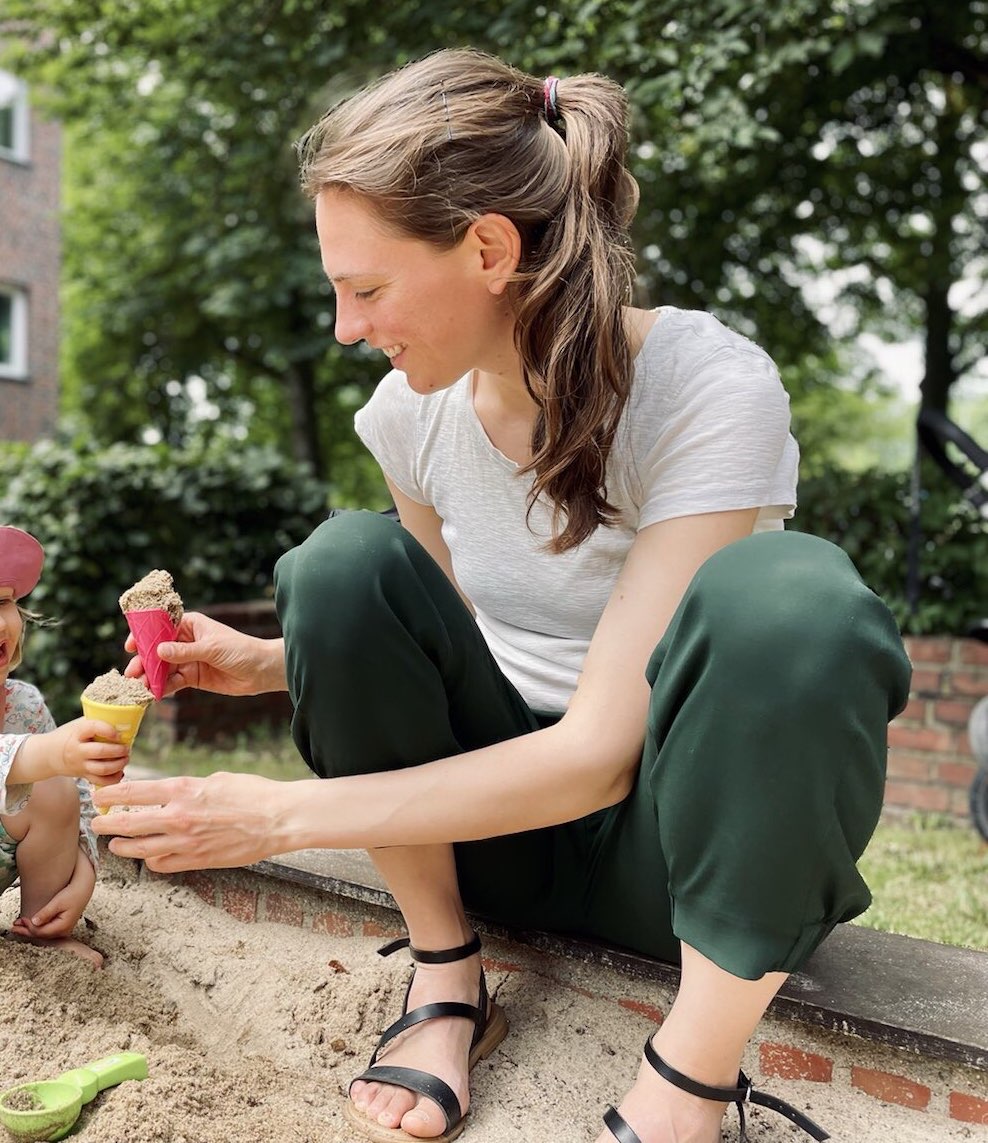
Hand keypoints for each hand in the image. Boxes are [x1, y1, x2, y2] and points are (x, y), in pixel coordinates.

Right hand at [11, 719, 129, 786]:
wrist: (48, 754)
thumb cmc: (69, 736)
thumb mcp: (78, 724)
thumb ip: (96, 721)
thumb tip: (121, 719)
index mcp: (77, 733)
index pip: (93, 728)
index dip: (108, 730)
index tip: (118, 733)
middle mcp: (78, 750)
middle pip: (101, 752)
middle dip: (118, 750)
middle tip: (127, 748)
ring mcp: (80, 764)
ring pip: (102, 769)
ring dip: (119, 765)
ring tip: (126, 758)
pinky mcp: (83, 775)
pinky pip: (100, 781)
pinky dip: (113, 779)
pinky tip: (120, 772)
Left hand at [12, 848, 95, 938]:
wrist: (84, 889)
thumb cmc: (72, 894)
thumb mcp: (58, 902)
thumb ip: (46, 913)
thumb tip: (34, 922)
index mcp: (63, 926)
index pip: (40, 931)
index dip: (28, 927)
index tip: (20, 920)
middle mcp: (64, 931)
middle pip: (41, 935)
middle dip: (26, 931)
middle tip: (14, 926)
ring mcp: (64, 930)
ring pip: (43, 933)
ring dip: (31, 929)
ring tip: (19, 925)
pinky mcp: (63, 926)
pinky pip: (47, 930)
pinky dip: (38, 928)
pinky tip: (31, 925)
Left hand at [91, 772, 291, 872]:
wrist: (278, 819)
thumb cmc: (252, 794)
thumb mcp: (216, 779)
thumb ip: (188, 788)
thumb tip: (170, 793)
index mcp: (183, 789)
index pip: (133, 792)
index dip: (111, 794)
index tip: (100, 796)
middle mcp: (178, 816)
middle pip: (126, 824)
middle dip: (106, 824)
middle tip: (98, 823)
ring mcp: (186, 842)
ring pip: (139, 849)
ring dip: (123, 847)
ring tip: (116, 845)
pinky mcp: (197, 861)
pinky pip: (162, 865)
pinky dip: (152, 861)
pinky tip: (151, 857)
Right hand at [123, 611, 285, 697]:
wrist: (261, 671)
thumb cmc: (241, 650)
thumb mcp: (212, 648)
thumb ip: (185, 651)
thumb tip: (159, 651)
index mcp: (191, 625)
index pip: (162, 626)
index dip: (144, 635)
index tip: (130, 645)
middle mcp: (187, 641)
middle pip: (158, 650)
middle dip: (144, 660)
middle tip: (132, 673)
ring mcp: (189, 660)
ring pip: (164, 667)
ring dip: (151, 676)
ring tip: (139, 687)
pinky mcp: (193, 677)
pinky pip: (173, 682)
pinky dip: (163, 688)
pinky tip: (154, 694)